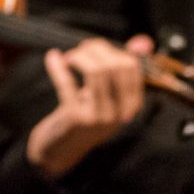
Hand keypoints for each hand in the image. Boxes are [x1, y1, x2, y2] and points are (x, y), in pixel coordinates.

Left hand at [27, 33, 153, 178]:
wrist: (61, 150)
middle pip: (115, 66)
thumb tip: (140, 42)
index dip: (113, 50)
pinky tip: (53, 57)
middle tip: (81, 50)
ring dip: (80, 57)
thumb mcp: (108, 96)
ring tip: (70, 58)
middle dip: (96, 50)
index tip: (96, 48)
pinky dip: (58, 67)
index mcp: (132, 105)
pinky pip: (68, 83)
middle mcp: (120, 112)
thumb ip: (122, 70)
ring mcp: (99, 117)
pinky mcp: (77, 118)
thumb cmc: (85, 117)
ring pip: (96, 71)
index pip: (132, 67)